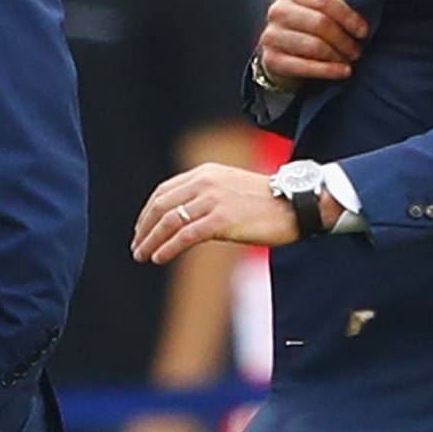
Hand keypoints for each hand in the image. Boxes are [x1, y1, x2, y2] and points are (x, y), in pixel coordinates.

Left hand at [133, 161, 318, 265]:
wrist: (296, 205)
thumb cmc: (266, 201)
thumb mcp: (229, 188)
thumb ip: (204, 196)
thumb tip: (180, 218)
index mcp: (205, 172)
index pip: (164, 192)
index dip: (147, 212)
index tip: (140, 229)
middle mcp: (205, 182)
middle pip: (161, 207)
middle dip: (144, 229)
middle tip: (136, 246)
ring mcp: (212, 200)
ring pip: (169, 222)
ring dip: (151, 241)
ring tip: (142, 255)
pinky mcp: (221, 220)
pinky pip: (185, 236)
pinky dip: (168, 248)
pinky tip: (159, 258)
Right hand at [258, 0, 367, 87]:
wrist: (282, 54)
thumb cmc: (306, 31)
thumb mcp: (318, 11)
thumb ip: (335, 10)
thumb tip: (363, 24)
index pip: (324, 1)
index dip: (348, 17)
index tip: (363, 31)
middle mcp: (278, 12)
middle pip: (320, 23)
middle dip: (343, 39)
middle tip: (357, 50)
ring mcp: (271, 36)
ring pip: (313, 45)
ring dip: (337, 56)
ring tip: (349, 61)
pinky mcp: (271, 60)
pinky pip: (304, 66)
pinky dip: (327, 71)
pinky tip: (341, 72)